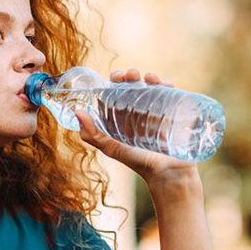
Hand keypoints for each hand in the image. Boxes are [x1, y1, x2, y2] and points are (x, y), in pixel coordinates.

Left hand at [74, 68, 202, 185]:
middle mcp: (137, 111)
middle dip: (129, 76)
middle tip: (129, 76)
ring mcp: (156, 110)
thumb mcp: (112, 148)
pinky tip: (163, 84)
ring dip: (148, 77)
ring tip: (147, 78)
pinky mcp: (172, 110)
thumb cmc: (139, 162)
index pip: (115, 92)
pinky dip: (166, 84)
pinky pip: (169, 92)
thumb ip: (93, 135)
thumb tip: (77, 112)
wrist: (168, 173)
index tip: (114, 78)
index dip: (113, 81)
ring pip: (150, 86)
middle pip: (132, 85)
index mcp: (121, 117)